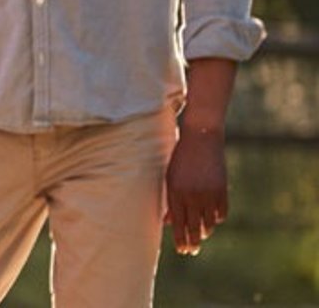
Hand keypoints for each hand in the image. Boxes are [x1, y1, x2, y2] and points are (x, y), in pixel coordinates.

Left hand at [165, 126, 227, 255]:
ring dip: (205, 230)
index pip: (178, 224)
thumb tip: (167, 222)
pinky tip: (213, 221)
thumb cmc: (180, 158)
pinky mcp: (222, 189)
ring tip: (201, 234)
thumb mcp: (170, 177)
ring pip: (209, 222)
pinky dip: (217, 218)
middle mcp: (192, 195)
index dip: (180, 239)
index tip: (182, 250)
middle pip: (193, 227)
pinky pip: (222, 212)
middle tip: (192, 251)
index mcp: (175, 192)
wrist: (201, 138)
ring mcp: (209, 193)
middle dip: (193, 242)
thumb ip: (169, 200)